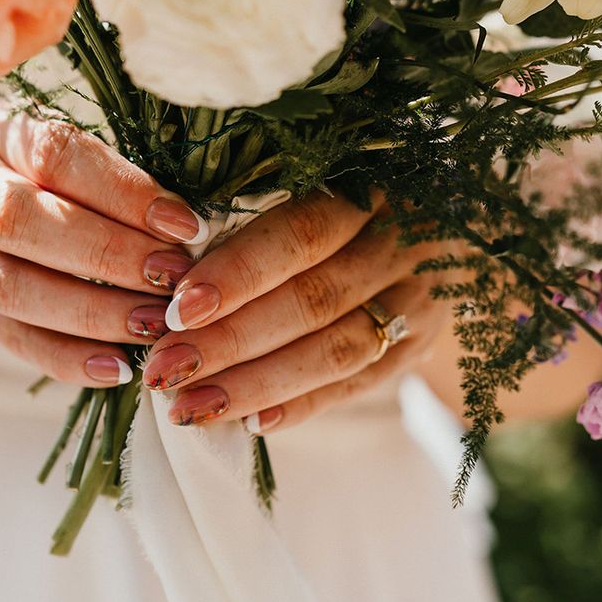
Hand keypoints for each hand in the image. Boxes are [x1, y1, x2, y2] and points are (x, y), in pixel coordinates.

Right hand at [0, 102, 207, 386]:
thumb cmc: (41, 172)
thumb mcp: (68, 148)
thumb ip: (116, 168)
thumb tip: (190, 215)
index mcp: (0, 132)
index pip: (56, 155)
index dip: (122, 190)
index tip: (184, 223)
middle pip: (21, 221)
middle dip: (106, 252)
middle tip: (173, 275)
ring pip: (14, 288)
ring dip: (92, 312)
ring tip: (155, 324)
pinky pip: (13, 339)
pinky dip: (67, 358)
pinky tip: (118, 368)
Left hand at [139, 190, 453, 431]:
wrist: (436, 224)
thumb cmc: (344, 199)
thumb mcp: (317, 180)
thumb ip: (257, 210)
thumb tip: (170, 265)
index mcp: (366, 186)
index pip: (300, 234)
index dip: (239, 273)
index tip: (178, 307)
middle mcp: (402, 240)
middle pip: (313, 300)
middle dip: (231, 341)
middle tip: (165, 369)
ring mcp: (418, 297)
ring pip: (335, 350)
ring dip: (257, 384)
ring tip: (190, 406)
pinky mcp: (421, 344)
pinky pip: (359, 383)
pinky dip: (304, 404)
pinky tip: (252, 422)